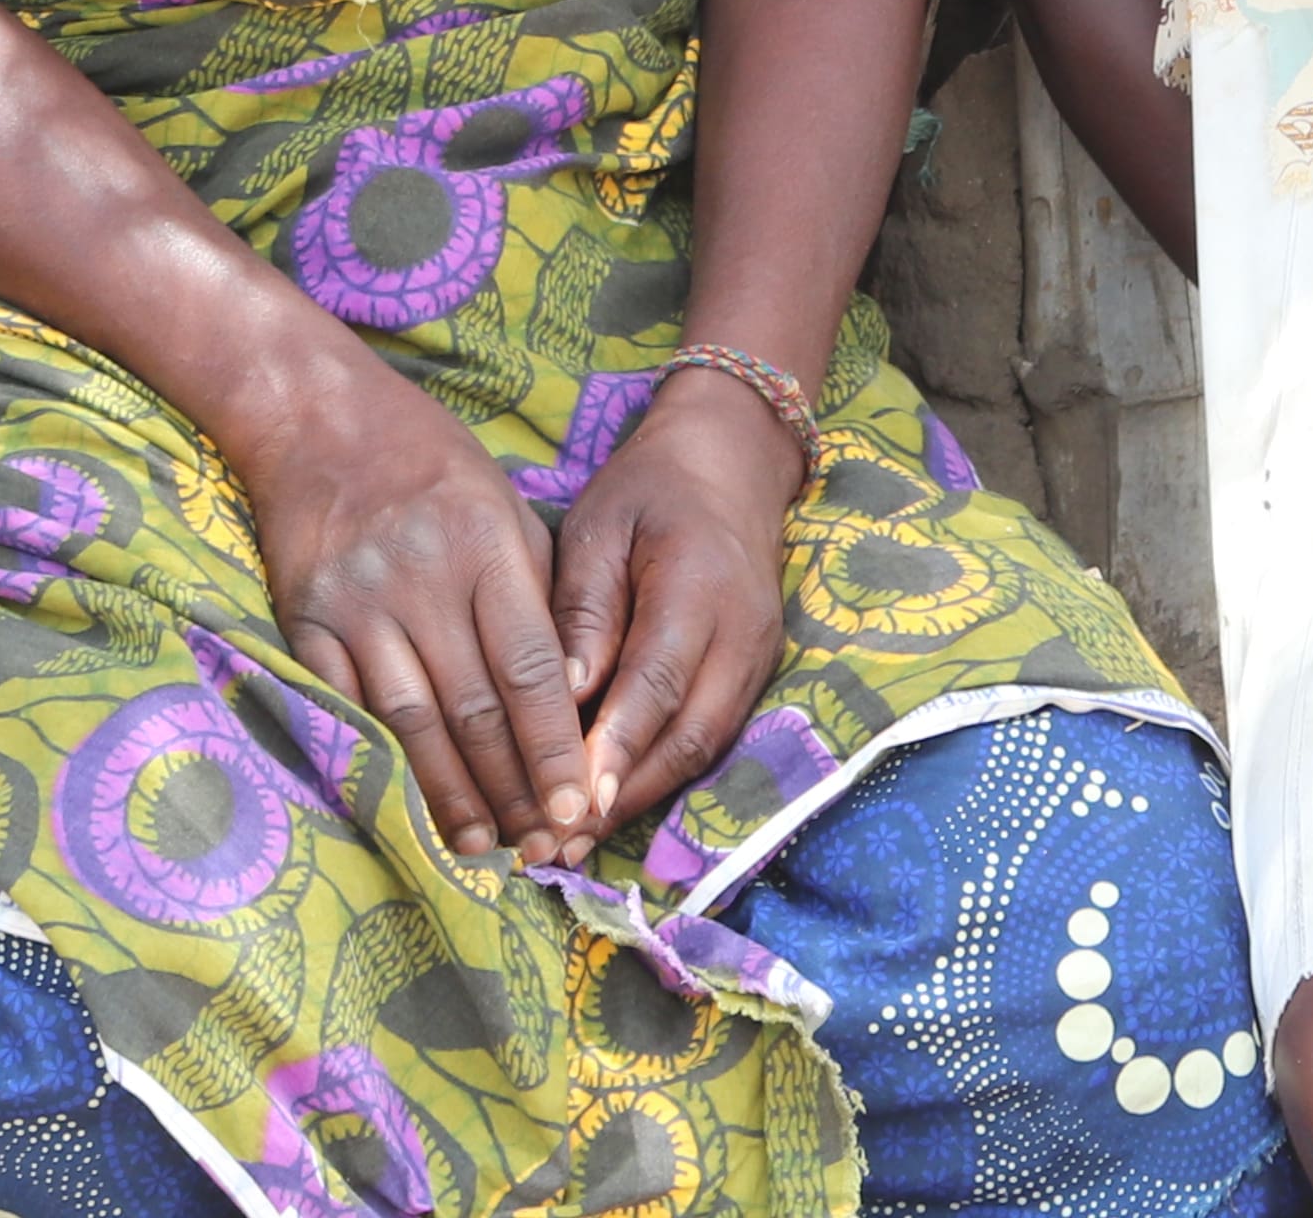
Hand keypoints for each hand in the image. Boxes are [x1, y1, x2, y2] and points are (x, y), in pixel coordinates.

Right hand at [244, 367, 603, 866]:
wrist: (313, 415)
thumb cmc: (429, 462)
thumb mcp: (503, 505)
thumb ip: (537, 594)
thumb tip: (575, 699)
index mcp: (486, 545)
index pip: (531, 668)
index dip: (553, 747)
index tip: (576, 810)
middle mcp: (422, 577)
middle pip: (475, 708)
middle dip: (512, 789)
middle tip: (539, 849)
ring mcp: (358, 602)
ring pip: (411, 720)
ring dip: (449, 793)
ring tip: (481, 845)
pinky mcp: (305, 618)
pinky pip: (347, 706)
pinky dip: (379, 760)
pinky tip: (405, 800)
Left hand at [547, 380, 801, 865]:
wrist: (732, 465)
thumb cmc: (649, 490)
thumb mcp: (601, 525)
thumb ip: (584, 609)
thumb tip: (563, 696)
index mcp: (698, 586)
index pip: (657, 680)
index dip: (619, 746)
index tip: (573, 801)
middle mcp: (741, 636)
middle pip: (686, 736)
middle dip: (621, 798)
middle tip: (554, 848)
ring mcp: (757, 661)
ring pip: (701, 750)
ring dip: (639, 802)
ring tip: (571, 847)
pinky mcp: (755, 677)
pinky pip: (709, 740)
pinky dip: (659, 780)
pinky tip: (609, 808)